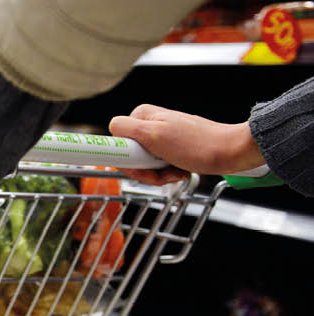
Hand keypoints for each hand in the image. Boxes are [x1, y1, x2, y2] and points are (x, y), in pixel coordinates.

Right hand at [108, 104, 265, 184]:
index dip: (127, 161)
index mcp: (141, 116)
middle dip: (145, 170)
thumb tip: (111, 128)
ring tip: (175, 171)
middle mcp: (149, 124)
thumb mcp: (155, 134)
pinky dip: (168, 173)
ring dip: (158, 174)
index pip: (117, 144)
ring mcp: (161, 137)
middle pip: (131, 156)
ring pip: (145, 164)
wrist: (231, 151)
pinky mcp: (172, 148)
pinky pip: (159, 166)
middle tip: (163, 172)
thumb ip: (128, 128)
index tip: (142, 169)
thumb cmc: (197, 145)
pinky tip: (180, 171)